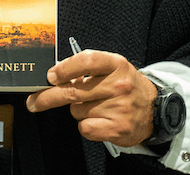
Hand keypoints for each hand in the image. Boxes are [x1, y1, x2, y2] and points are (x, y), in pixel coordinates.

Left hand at [25, 49, 156, 147]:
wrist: (155, 110)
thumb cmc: (127, 86)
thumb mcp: (113, 68)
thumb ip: (87, 67)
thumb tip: (54, 75)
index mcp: (116, 64)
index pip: (87, 61)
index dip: (65, 68)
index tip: (50, 75)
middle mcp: (119, 85)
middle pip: (74, 91)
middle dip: (48, 97)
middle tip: (34, 101)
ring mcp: (119, 108)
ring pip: (77, 110)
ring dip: (77, 110)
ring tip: (94, 106)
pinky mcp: (118, 128)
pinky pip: (85, 127)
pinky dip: (85, 125)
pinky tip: (98, 119)